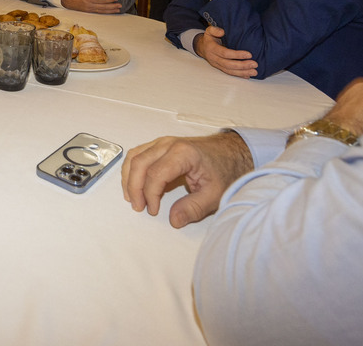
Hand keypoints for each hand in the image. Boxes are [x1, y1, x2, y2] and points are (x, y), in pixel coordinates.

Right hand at [60, 0, 121, 13]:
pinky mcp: (89, 11)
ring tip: (118, 10)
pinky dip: (106, 12)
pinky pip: (99, 12)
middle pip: (103, 7)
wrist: (66, 0)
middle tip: (120, 5)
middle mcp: (89, 5)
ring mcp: (89, 9)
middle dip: (112, 6)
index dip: (109, 0)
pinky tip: (111, 11)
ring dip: (111, 11)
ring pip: (102, 11)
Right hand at [121, 131, 253, 227]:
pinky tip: (134, 184)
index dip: (150, 194)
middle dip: (134, 188)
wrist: (233, 152)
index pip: (155, 174)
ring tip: (132, 198)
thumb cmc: (225, 170)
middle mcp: (168, 144)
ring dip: (129, 178)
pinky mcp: (161, 145)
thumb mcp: (215, 194)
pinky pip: (139, 154)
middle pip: (139, 163)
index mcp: (183, 154)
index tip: (154, 210)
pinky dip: (133, 170)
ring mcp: (163, 142)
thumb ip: (193, 208)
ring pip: (134, 156)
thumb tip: (173, 220)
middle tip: (138, 207)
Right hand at [194, 26, 256, 77]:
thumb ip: (214, 30)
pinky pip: (229, 73)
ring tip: (254, 72)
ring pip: (229, 71)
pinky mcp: (220, 68)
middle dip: (242, 65)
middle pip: (228, 64)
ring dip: (242, 72)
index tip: (249, 54)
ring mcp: (217, 65)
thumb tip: (222, 32)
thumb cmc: (209, 38)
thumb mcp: (209, 31)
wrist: (202, 48)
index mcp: (212, 49)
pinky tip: (247, 76)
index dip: (237, 55)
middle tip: (255, 64)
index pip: (225, 53)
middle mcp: (214, 58)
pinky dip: (239, 75)